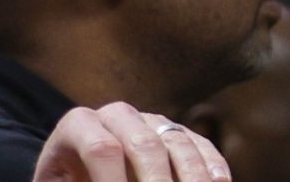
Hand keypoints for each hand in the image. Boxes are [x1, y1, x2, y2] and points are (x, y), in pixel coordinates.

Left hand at [32, 103, 232, 181]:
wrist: (77, 173)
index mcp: (79, 124)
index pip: (101, 149)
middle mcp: (118, 115)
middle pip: (144, 143)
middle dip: (156, 181)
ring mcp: (151, 120)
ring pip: (178, 143)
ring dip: (190, 177)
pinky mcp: (177, 134)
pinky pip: (201, 146)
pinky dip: (212, 167)